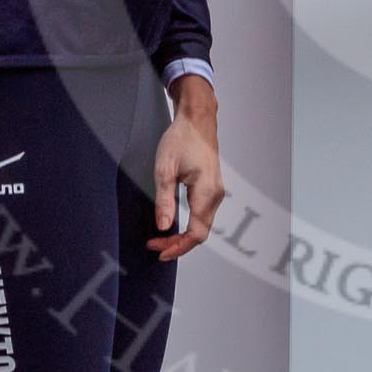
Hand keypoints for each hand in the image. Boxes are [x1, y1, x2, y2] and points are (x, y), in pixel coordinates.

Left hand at [146, 75, 223, 260]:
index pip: (196, 233)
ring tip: (161, 238)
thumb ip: (164, 200)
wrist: (197, 119)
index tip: (160, 252)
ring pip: (203, 225)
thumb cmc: (182, 138)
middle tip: (155, 245)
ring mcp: (216, 192)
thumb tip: (163, 227)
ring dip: (183, 236)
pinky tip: (175, 225)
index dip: (178, 247)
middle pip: (200, 233)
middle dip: (178, 244)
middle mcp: (215, 195)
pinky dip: (189, 225)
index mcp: (206, 191)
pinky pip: (203, 215)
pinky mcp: (212, 188)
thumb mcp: (164, 169)